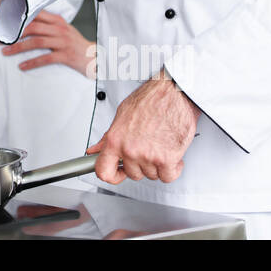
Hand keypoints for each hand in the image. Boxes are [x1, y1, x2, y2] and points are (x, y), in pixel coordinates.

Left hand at [0, 9, 94, 75]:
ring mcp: (63, 42)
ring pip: (37, 42)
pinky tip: (22, 66)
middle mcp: (59, 29)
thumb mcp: (63, 29)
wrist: (95, 56)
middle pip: (33, 27)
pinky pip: (46, 58)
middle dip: (14, 34)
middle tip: (0, 40)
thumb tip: (26, 22)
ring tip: (6, 52)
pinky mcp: (66, 55)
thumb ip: (47, 24)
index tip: (3, 23)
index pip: (34, 15)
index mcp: (57, 20)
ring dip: (19, 47)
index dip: (17, 19)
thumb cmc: (75, 43)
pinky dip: (32, 62)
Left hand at [85, 68, 199, 184]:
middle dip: (140, 164)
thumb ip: (109, 137)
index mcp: (115, 139)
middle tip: (147, 148)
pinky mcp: (167, 159)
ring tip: (160, 145)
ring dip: (157, 165)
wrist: (174, 93)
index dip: (111, 176)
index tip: (118, 173)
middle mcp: (130, 149)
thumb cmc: (151, 99)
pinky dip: (172, 169)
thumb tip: (96, 150)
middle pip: (132, 174)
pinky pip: (168, 176)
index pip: (103, 171)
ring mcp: (148, 156)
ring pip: (151, 175)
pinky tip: (172, 155)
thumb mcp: (122, 115)